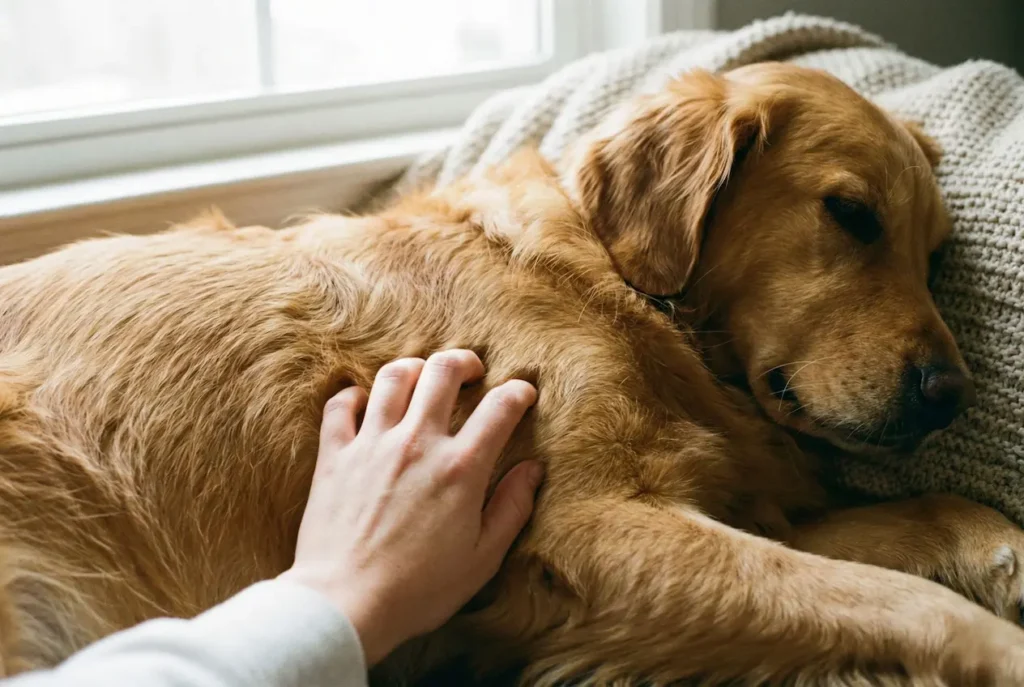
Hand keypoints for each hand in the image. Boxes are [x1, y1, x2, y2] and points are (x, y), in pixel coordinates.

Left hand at [279, 350, 542, 665]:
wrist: (345, 604)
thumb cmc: (418, 590)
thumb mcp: (482, 558)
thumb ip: (511, 508)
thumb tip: (532, 470)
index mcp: (461, 468)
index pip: (500, 407)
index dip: (518, 392)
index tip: (523, 393)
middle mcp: (417, 443)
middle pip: (443, 371)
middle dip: (463, 361)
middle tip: (471, 370)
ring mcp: (371, 444)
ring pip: (393, 376)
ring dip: (413, 368)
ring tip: (422, 378)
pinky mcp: (334, 455)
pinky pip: (341, 404)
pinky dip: (355, 396)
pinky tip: (365, 404)